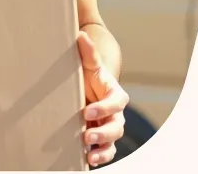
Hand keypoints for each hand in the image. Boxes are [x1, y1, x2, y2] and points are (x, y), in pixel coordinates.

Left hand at [77, 31, 128, 167]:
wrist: (85, 87)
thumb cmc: (88, 74)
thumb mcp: (88, 64)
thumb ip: (87, 52)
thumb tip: (81, 36)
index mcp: (115, 94)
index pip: (116, 103)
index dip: (104, 108)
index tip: (88, 112)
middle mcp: (116, 114)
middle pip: (116, 127)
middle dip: (103, 133)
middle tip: (87, 136)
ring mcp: (109, 127)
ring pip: (112, 142)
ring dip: (102, 150)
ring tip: (89, 156)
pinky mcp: (101, 138)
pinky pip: (105, 151)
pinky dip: (98, 157)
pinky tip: (86, 161)